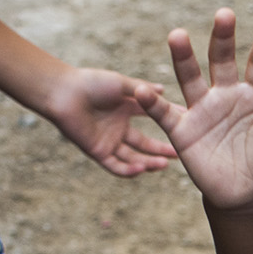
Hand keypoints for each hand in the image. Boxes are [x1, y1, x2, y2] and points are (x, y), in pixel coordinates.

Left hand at [44, 66, 177, 176]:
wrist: (63, 93)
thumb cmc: (91, 82)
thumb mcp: (122, 84)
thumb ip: (143, 89)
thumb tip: (164, 89)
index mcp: (127, 109)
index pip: (153, 119)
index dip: (169, 124)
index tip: (188, 128)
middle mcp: (120, 127)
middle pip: (145, 144)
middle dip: (162, 151)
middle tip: (180, 156)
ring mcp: (109, 141)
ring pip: (133, 158)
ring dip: (148, 163)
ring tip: (164, 165)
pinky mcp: (98, 151)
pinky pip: (116, 166)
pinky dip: (129, 170)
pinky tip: (141, 169)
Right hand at [135, 12, 252, 212]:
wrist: (246, 195)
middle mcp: (226, 94)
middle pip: (222, 61)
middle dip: (222, 38)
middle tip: (224, 15)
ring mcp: (202, 110)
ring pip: (190, 78)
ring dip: (183, 57)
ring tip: (177, 35)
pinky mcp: (183, 130)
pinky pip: (165, 113)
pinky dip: (152, 103)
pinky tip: (141, 91)